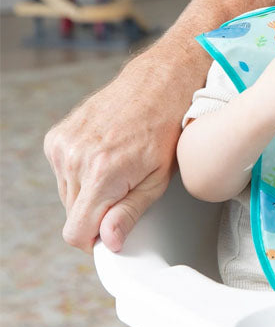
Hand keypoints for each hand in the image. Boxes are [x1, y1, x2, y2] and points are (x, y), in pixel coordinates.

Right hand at [45, 62, 179, 252]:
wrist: (156, 85)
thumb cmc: (165, 130)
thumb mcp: (159, 178)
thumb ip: (130, 212)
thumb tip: (108, 241)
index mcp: (101, 173)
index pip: (76, 232)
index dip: (95, 239)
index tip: (112, 231)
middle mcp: (75, 159)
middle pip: (73, 214)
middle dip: (97, 211)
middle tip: (127, 188)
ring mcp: (63, 145)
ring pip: (67, 194)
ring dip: (89, 191)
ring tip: (119, 168)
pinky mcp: (56, 137)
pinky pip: (63, 172)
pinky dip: (81, 171)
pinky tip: (105, 155)